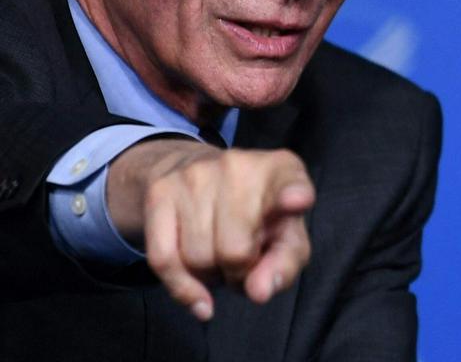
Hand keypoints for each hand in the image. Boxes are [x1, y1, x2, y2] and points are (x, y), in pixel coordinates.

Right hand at [106, 139, 314, 320]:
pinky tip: (198, 296)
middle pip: (235, 250)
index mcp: (281, 171)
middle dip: (238, 273)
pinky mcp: (160, 192)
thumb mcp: (285, 236)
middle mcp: (239, 166)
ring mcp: (196, 175)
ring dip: (210, 275)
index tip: (297, 201)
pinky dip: (182, 288)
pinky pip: (163, 260)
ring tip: (220, 257)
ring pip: (197, 259)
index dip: (294, 195)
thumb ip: (284, 265)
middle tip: (243, 262)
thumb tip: (259, 291)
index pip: (292, 182)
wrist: (196, 172)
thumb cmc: (255, 213)